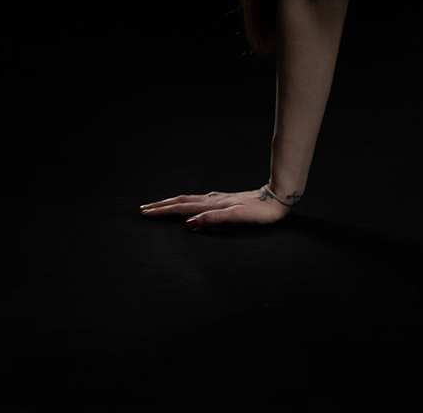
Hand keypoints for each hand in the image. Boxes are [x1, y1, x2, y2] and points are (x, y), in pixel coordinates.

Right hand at [140, 187, 292, 230]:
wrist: (279, 198)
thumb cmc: (260, 212)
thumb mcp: (236, 217)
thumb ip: (211, 219)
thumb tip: (187, 224)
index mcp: (212, 205)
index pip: (182, 208)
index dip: (163, 211)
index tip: (145, 213)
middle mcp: (214, 199)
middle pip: (182, 201)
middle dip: (162, 205)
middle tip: (143, 209)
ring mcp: (220, 198)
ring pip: (191, 199)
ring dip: (173, 202)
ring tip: (161, 205)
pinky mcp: (228, 200)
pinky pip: (201, 200)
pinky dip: (189, 202)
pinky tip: (193, 203)